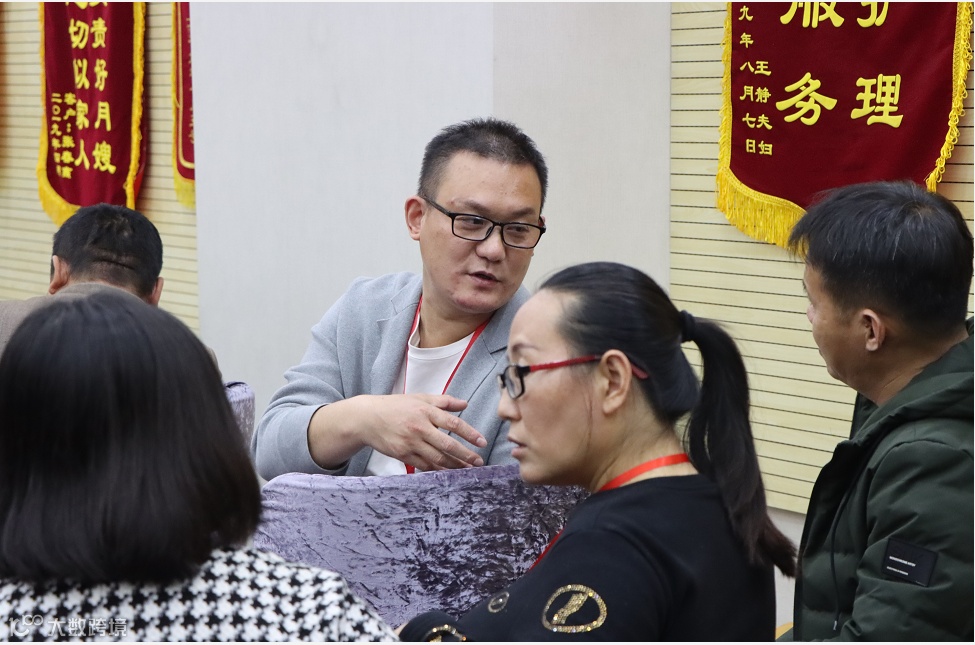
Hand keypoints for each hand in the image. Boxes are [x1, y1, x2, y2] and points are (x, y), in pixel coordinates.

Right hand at [308, 393, 486, 470]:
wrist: (367, 418)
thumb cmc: (395, 406)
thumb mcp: (419, 398)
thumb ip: (444, 401)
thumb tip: (465, 404)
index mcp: (425, 411)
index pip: (453, 423)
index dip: (469, 433)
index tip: (482, 442)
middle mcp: (419, 427)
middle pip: (447, 444)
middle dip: (465, 455)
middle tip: (479, 462)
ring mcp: (410, 442)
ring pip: (437, 458)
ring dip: (454, 465)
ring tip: (467, 470)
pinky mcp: (402, 454)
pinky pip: (423, 465)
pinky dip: (437, 470)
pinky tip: (448, 473)